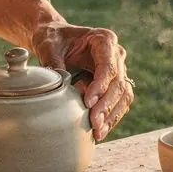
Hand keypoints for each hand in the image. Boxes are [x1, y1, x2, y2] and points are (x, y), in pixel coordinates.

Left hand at [32, 22, 133, 141]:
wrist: (56, 40)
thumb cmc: (53, 39)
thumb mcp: (49, 46)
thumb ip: (53, 62)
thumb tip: (58, 85)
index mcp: (104, 39)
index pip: (108, 66)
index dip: (101, 86)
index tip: (88, 102)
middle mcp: (116, 54)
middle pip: (118, 83)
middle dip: (106, 105)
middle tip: (94, 123)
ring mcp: (118, 69)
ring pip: (124, 95)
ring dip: (112, 115)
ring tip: (99, 132)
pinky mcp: (114, 83)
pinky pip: (119, 102)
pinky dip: (111, 116)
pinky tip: (101, 130)